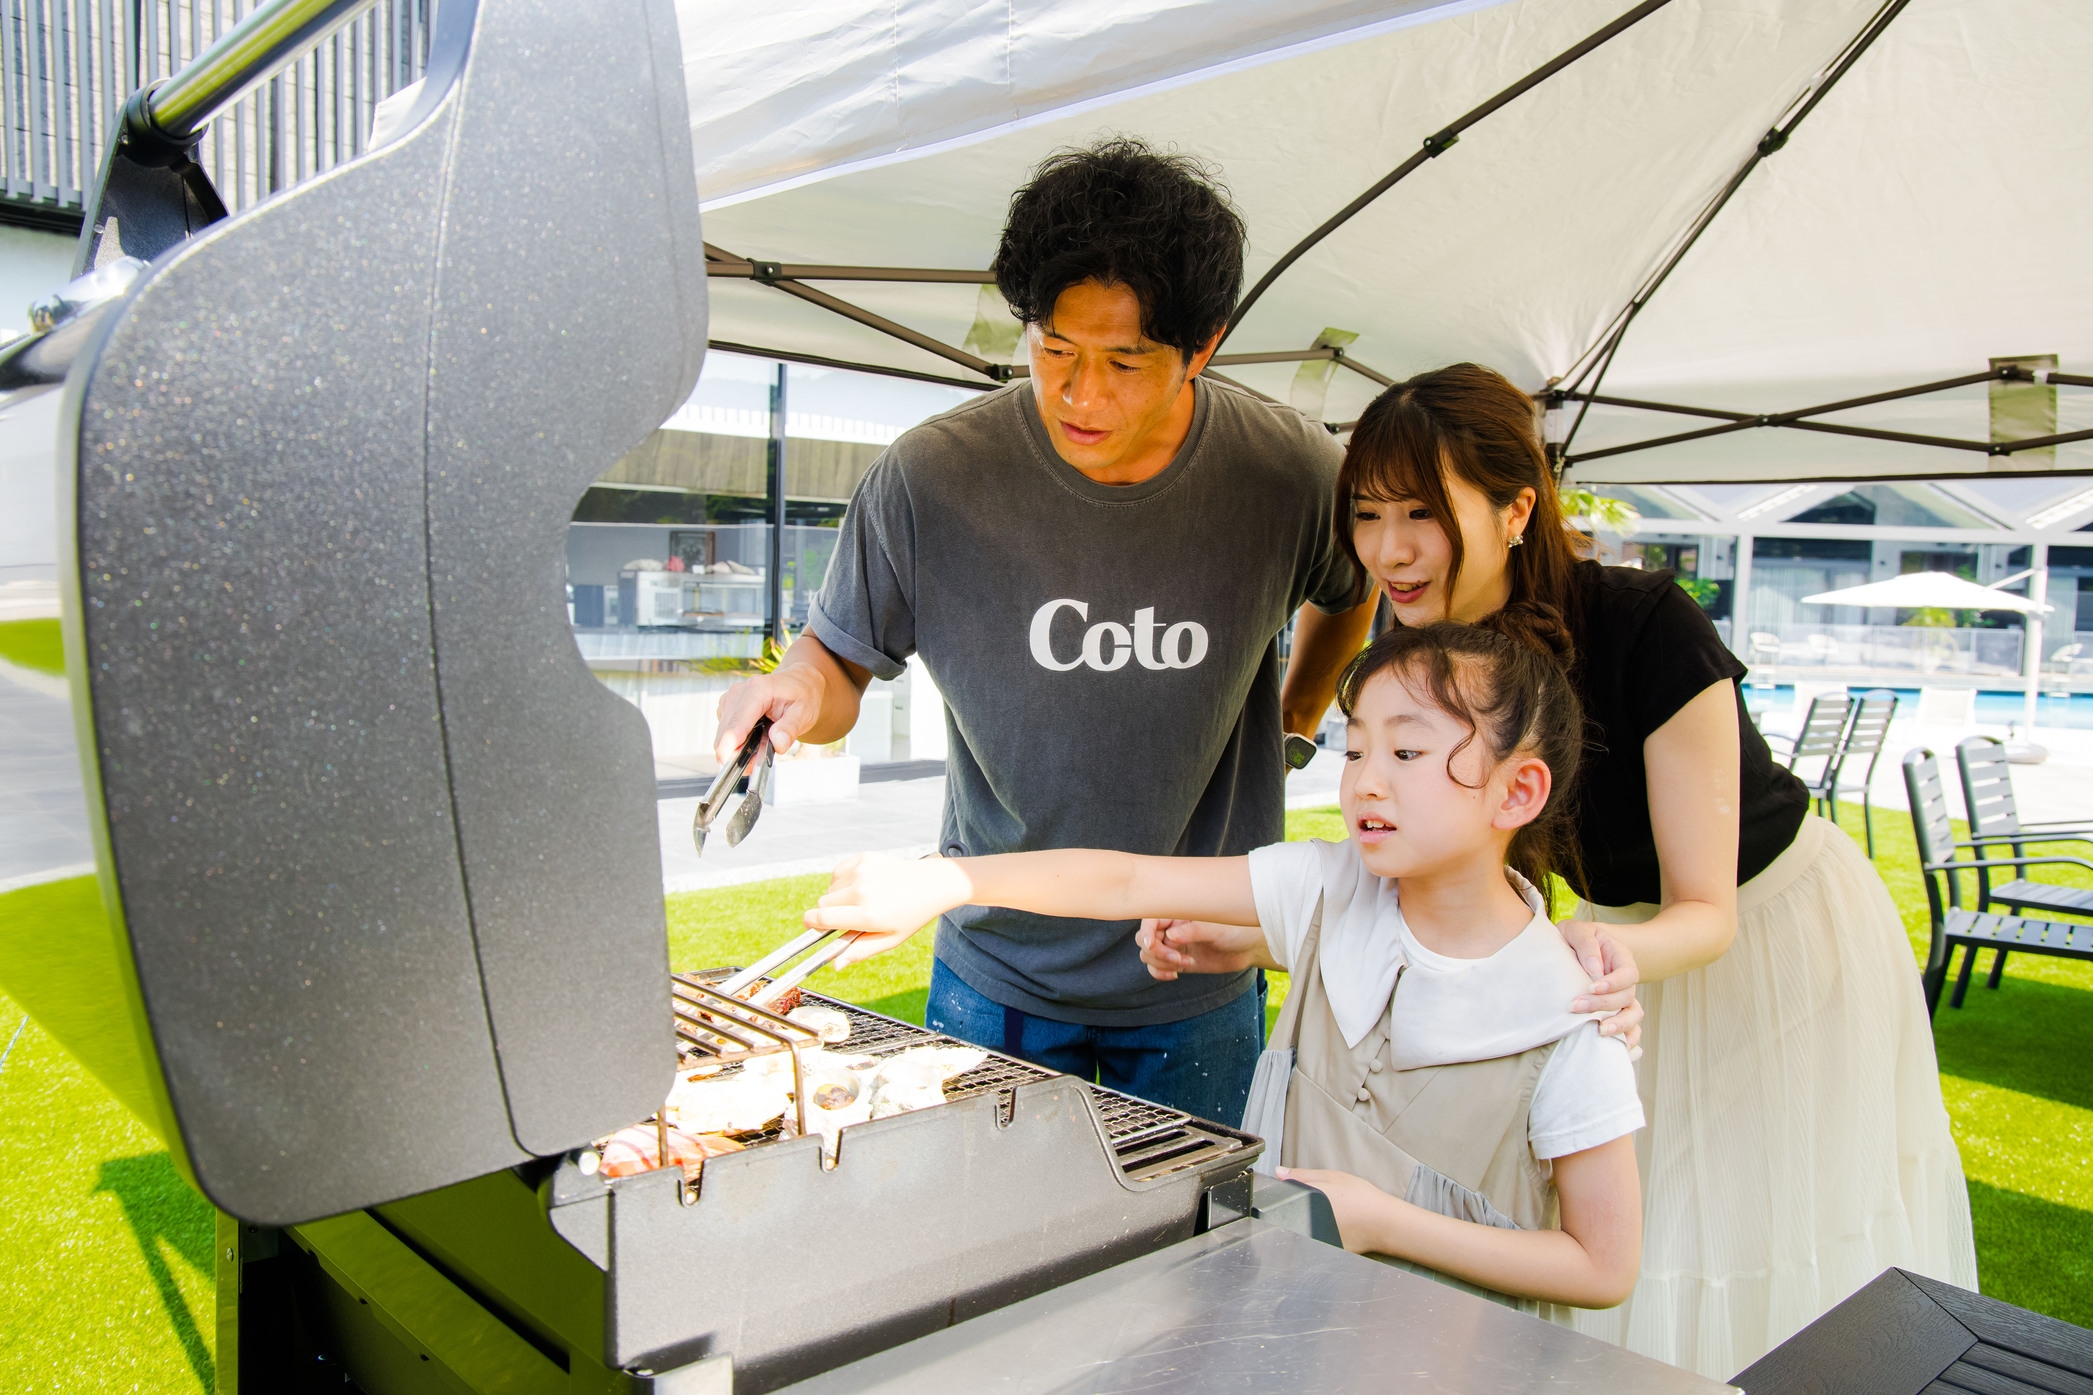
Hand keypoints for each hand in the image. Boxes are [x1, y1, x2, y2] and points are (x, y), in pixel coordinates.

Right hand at [714, 666, 824, 760]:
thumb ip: (790, 728)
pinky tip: (754, 738)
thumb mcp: (804, 713)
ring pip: (723, 734)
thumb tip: (777, 743)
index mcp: (758, 689)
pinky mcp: (727, 707)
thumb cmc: (802, 696)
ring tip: (761, 745)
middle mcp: (739, 691)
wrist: (798, 683)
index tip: (724, 764)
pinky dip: (736, 742)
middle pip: (726, 731)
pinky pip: (725, 732)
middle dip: (737, 753)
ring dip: (737, 748)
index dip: (729, 745)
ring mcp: (730, 699)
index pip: (738, 722)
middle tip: (758, 763)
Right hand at [807, 853, 969, 967]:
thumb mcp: (890, 939)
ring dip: (838, 897)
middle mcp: (863, 891)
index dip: (811, 924)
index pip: (822, 918)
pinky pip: (837, 872)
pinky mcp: (863, 858)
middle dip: (829, 913)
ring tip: (862, 901)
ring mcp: (862, 872)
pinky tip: (862, 886)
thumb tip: (834, 964)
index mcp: (868, 915)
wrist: (931, 883)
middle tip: (849, 917)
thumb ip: (860, 951)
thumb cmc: (911, 915)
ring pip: (830, 888)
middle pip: (822, 903)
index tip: (812, 927)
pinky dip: (843, 881)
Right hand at [1135, 919, 1258, 980]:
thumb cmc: (1234, 931)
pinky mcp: (1176, 960)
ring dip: (1161, 963)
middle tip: (1179, 959)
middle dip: (1157, 952)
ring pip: (1147, 954)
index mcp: (1177, 913)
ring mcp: (1172, 944)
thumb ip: (1193, 931)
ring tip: (1186, 964)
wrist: (1246, 948)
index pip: (1150, 920)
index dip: (1147, 932)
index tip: (1154, 945)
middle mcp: (1171, 927)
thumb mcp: (1215, 929)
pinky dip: (1159, 973)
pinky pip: (1155, 967)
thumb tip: (1170, 936)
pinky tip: (1176, 974)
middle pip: (1144, 939)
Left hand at [1273, 1166, 1398, 1254]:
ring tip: (1336, 1215)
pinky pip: (1313, 1240)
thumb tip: (1279, 1172)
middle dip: (1300, 1208)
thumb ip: (1302, 1175)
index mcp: (1304, 1202)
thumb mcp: (1331, 1178)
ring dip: (1309, 1221)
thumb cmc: (1361, 1199)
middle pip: (1290, 1215)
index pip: (1282, 1199)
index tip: (1298, 1190)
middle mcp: (1305, 1223)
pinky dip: (1320, 1233)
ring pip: (1301, 1228)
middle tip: (1327, 1204)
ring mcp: (1313, 1239)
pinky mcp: (1322, 1251)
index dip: (1288, 1193)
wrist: (1383, 1223)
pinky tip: (1339, 1227)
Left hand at [1557, 919, 1642, 1056]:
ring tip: (1600, 1031)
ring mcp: (1622, 997)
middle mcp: (1625, 980)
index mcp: (1620, 957)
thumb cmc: (1576, 938)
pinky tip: (1615, 1048)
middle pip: (1626, 996)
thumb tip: (1594, 970)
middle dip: (1603, 1004)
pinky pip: (1631, 1028)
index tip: (1592, 986)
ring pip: (1633, 1015)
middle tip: (1576, 1006)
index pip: (1628, 973)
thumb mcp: (1578, 931)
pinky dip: (1627, 1039)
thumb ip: (1586, 945)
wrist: (1575, 946)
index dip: (1614, 982)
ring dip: (1619, 1025)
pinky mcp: (1616, 1011)